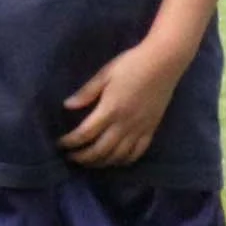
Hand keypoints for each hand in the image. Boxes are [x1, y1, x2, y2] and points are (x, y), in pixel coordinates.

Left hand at [58, 40, 183, 168]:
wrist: (164, 61)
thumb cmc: (132, 63)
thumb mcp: (105, 73)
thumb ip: (86, 92)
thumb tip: (67, 105)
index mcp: (110, 109)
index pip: (85, 134)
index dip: (70, 142)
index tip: (60, 144)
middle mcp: (124, 124)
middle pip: (99, 151)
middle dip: (82, 158)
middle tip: (71, 157)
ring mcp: (139, 129)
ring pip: (117, 156)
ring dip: (100, 163)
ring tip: (89, 162)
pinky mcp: (151, 130)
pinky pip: (137, 153)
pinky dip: (123, 161)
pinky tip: (114, 161)